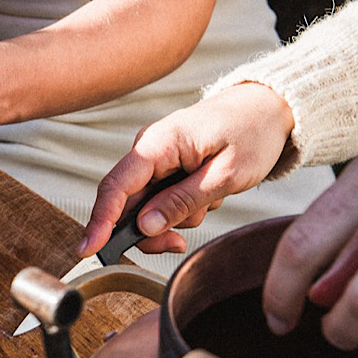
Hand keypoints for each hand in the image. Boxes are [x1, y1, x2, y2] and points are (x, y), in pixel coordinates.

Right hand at [81, 83, 294, 256]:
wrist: (268, 108)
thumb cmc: (252, 133)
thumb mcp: (225, 175)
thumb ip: (182, 201)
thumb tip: (144, 227)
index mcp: (158, 144)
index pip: (116, 186)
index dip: (100, 221)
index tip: (89, 250)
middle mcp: (148, 149)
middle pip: (128, 204)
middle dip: (151, 230)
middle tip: (178, 243)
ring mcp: (156, 158)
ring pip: (146, 207)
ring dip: (176, 217)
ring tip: (210, 200)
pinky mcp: (165, 166)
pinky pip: (161, 199)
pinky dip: (182, 207)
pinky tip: (207, 195)